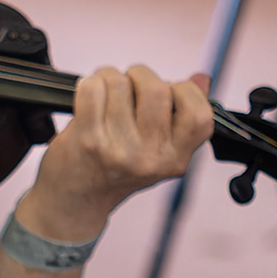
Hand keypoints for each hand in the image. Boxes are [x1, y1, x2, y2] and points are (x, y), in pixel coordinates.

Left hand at [18, 66, 211, 240]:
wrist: (74, 202)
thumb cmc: (115, 171)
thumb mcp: (157, 152)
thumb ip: (182, 117)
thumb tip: (202, 78)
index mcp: (175, 159)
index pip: (199, 113)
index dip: (184, 91)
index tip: (167, 92)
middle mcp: (150, 157)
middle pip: (157, 89)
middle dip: (140, 75)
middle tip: (129, 86)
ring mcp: (118, 149)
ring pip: (120, 83)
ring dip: (110, 78)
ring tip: (105, 93)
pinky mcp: (88, 140)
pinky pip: (92, 90)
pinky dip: (89, 83)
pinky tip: (89, 95)